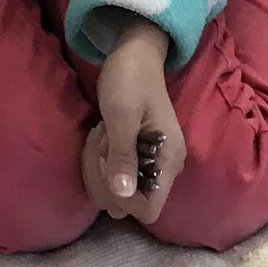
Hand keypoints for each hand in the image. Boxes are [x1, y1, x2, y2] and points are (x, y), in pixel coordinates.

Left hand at [84, 18, 185, 226]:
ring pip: (116, 194)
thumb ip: (123, 155)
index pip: (148, 210)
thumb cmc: (130, 79)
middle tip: (102, 142)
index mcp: (169, 161)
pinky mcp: (137, 160)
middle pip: (128, 206)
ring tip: (102, 135)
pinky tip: (102, 138)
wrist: (134, 56)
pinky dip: (100, 163)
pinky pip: (114, 178)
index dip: (122, 198)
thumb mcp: (122, 115)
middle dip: (105, 179)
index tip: (108, 164)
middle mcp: (164, 170)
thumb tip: (122, 196)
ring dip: (99, 169)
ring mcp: (150, 166)